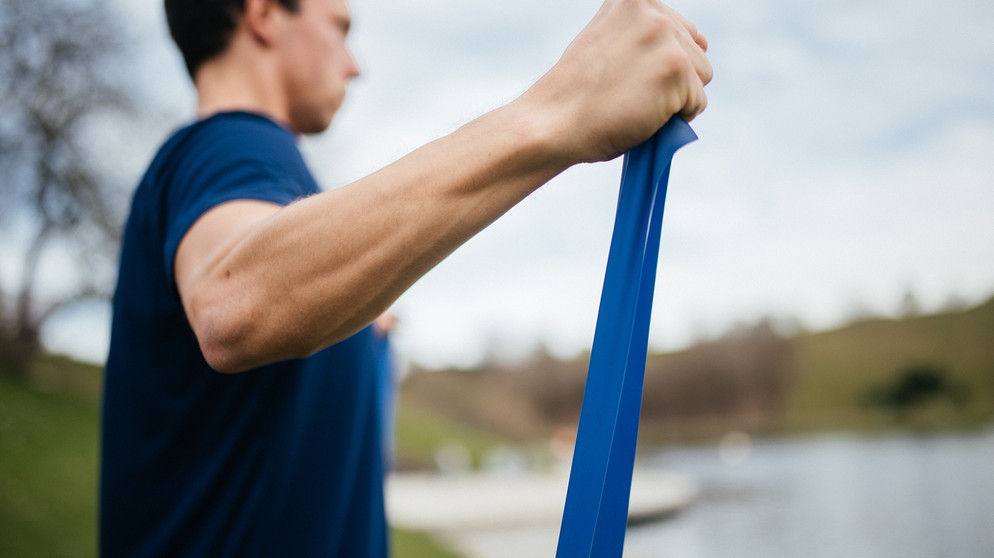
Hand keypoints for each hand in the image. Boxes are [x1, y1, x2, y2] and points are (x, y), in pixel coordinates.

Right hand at [523, 0, 711, 162]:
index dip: (656, 63)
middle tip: (625, 92)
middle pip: (695, 52)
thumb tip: (704, 41)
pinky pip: (696, 104)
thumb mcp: (610, 44)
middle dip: (670, 80)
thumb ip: (648, 37)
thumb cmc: (577, 94)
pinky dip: (674, 119)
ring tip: (633, 102)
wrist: (553, 122)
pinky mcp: (676, 68)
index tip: (624, 74)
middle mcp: (652, 10)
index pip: (678, 31)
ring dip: (674, 99)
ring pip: (701, 77)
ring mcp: (665, 37)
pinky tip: (641, 115)